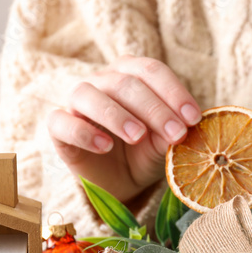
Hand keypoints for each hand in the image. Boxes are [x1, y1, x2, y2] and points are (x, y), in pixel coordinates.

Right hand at [46, 55, 200, 204]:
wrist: (119, 182)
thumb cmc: (144, 152)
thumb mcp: (163, 142)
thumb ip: (172, 131)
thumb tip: (187, 126)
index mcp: (131, 74)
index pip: (151, 70)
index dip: (173, 92)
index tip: (193, 118)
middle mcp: (102, 81)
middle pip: (124, 83)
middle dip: (154, 109)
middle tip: (176, 134)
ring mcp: (76, 102)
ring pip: (88, 94)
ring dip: (117, 114)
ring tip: (139, 135)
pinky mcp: (58, 127)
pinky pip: (62, 122)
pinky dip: (83, 132)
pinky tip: (105, 146)